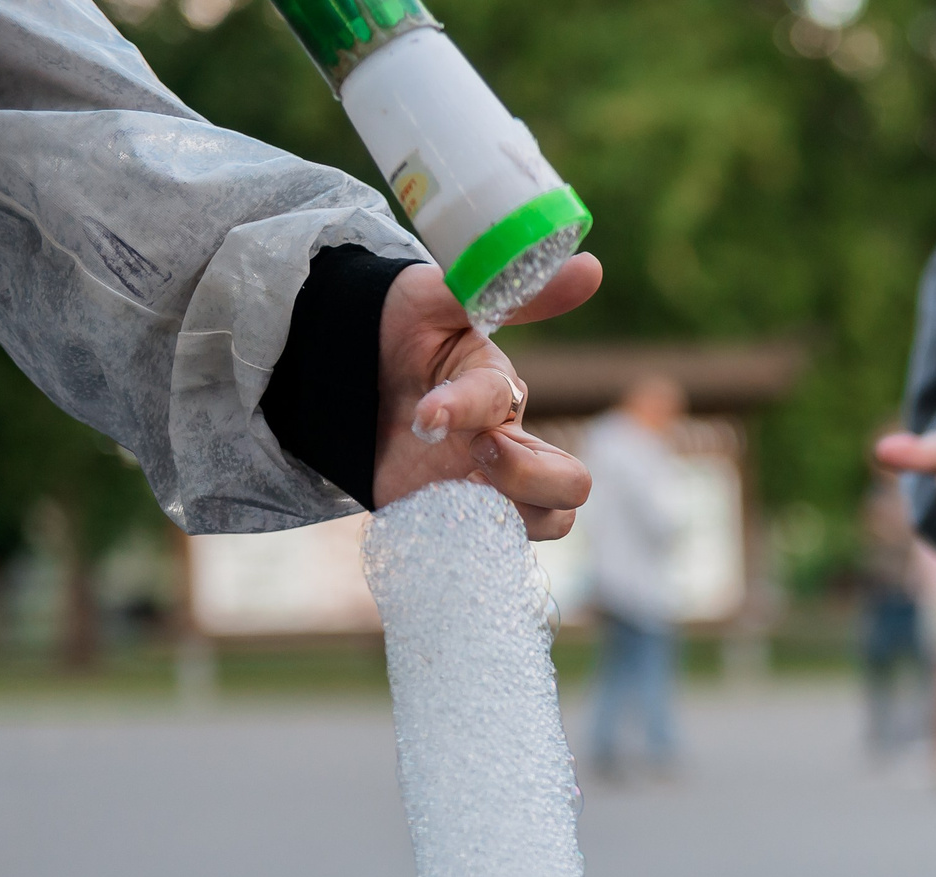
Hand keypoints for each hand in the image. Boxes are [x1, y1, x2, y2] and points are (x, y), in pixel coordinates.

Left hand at [372, 255, 603, 540]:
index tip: (427, 413)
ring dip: (510, 516)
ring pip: (547, 524)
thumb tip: (593, 267)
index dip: (468, 409)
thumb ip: (512, 288)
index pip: (507, 403)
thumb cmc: (399, 330)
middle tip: (473, 459)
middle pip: (573, 487)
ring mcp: (485, 488)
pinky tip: (436, 524)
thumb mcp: (443, 298)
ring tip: (457, 496)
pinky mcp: (455, 521)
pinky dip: (474, 547)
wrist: (341, 376)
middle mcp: (508, 445)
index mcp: (503, 391)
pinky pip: (492, 551)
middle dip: (528, 480)